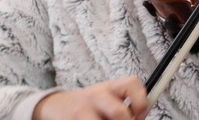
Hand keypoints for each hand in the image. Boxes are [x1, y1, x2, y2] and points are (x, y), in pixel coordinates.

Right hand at [32, 76, 147, 119]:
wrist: (57, 105)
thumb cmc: (89, 105)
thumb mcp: (107, 99)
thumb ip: (125, 107)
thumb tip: (140, 118)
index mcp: (110, 87)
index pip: (133, 83)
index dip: (141, 102)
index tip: (139, 116)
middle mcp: (97, 95)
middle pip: (119, 112)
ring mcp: (83, 109)